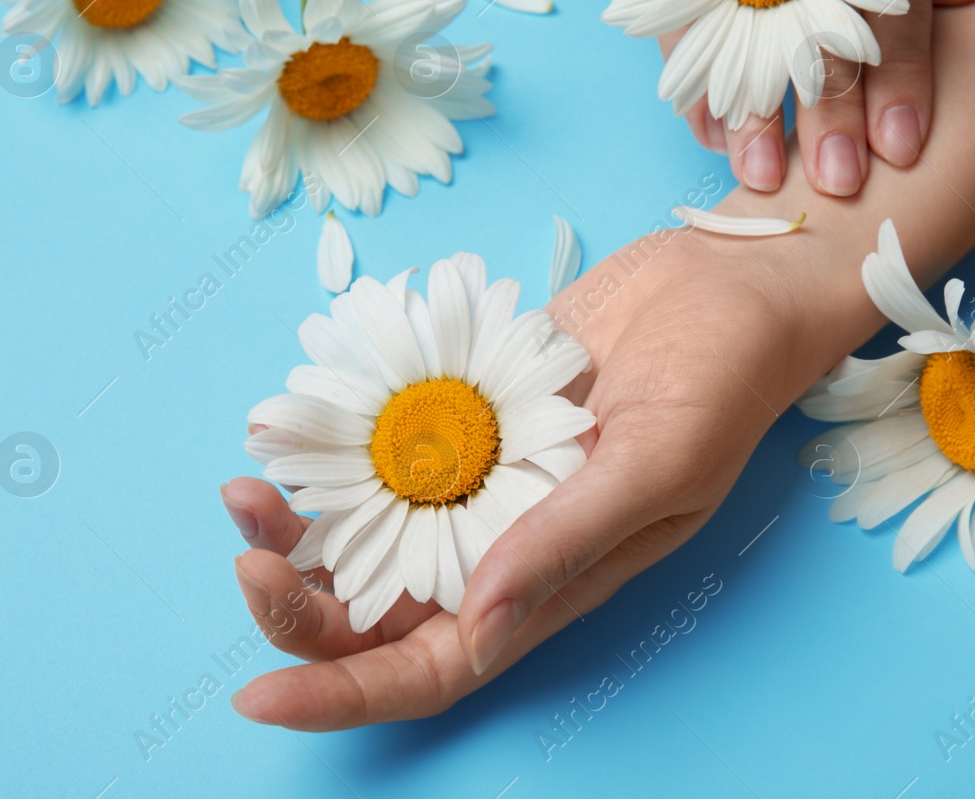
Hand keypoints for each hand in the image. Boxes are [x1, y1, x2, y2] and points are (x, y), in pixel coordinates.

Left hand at [220, 226, 842, 728]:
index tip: (262, 692)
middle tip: (247, 549)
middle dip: (300, 600)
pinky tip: (291, 424)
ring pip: (367, 524)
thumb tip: (476, 623)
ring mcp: (480, 471)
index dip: (348, 691)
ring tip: (246, 485)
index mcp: (553, 579)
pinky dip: (333, 441)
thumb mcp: (655, 467)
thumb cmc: (722, 381)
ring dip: (301, 519)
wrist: (728, 282)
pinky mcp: (467, 406)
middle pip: (380, 605)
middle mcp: (503, 537)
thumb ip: (565, 541)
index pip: (437, 665)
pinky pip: (384, 440)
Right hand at [538, 0, 974, 194]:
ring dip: (758, 111)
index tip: (903, 148)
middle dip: (833, 108)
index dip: (903, 73)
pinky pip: (681, 20)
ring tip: (761, 176)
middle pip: (825, 14)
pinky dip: (695, 83)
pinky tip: (711, 134)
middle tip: (837, 183)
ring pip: (750, 26)